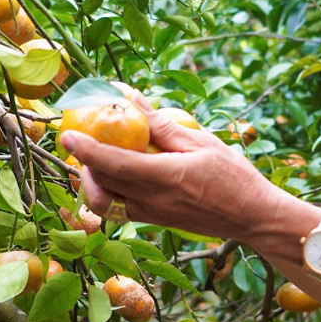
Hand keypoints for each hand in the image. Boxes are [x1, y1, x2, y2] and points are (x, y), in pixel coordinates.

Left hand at [59, 100, 286, 242]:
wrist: (252, 217)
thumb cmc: (233, 176)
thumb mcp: (201, 142)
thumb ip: (162, 125)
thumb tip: (132, 99)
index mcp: (163, 178)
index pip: (114, 164)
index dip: (87, 150)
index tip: (68, 136)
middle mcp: (151, 201)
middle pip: (100, 186)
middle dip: (85, 165)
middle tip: (83, 142)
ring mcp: (151, 215)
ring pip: (105, 202)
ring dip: (94, 182)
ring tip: (99, 160)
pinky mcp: (154, 221)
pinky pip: (119, 208)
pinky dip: (110, 191)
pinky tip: (121, 173)